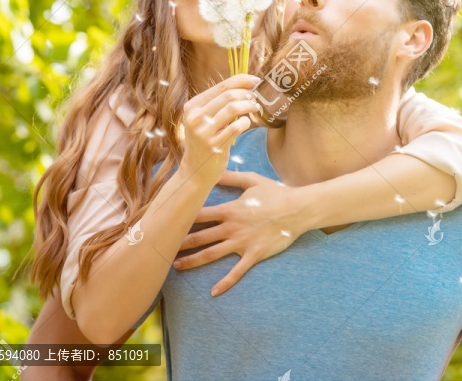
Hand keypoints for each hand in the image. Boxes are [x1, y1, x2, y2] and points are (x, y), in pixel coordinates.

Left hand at [173, 170, 307, 295]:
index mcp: (229, 209)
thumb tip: (213, 168)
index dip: (182, 219)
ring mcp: (242, 243)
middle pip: (200, 236)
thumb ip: (230, 176)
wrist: (298, 209)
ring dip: (193, 261)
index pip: (199, 215)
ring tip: (177, 267)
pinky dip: (225, 283)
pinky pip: (237, 272)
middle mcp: (232, 227)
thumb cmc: (276, 193)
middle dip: (181, 243)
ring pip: (212, 254)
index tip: (167, 222)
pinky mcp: (254, 255)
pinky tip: (213, 292)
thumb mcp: (252, 180)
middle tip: (163, 249)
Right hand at [181, 74, 261, 185]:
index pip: (220, 86)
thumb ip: (218, 104)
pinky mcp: (214, 146)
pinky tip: (247, 123)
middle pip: (228, 95)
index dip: (241, 80)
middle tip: (255, 99)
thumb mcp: (204, 120)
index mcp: (192, 106)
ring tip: (255, 108)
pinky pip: (236, 127)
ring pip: (233, 108)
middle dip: (247, 94)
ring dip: (249, 106)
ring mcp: (203, 132)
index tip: (255, 80)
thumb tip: (245, 85)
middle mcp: (195, 117)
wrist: (195, 171)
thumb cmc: (204, 142)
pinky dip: (246, 122)